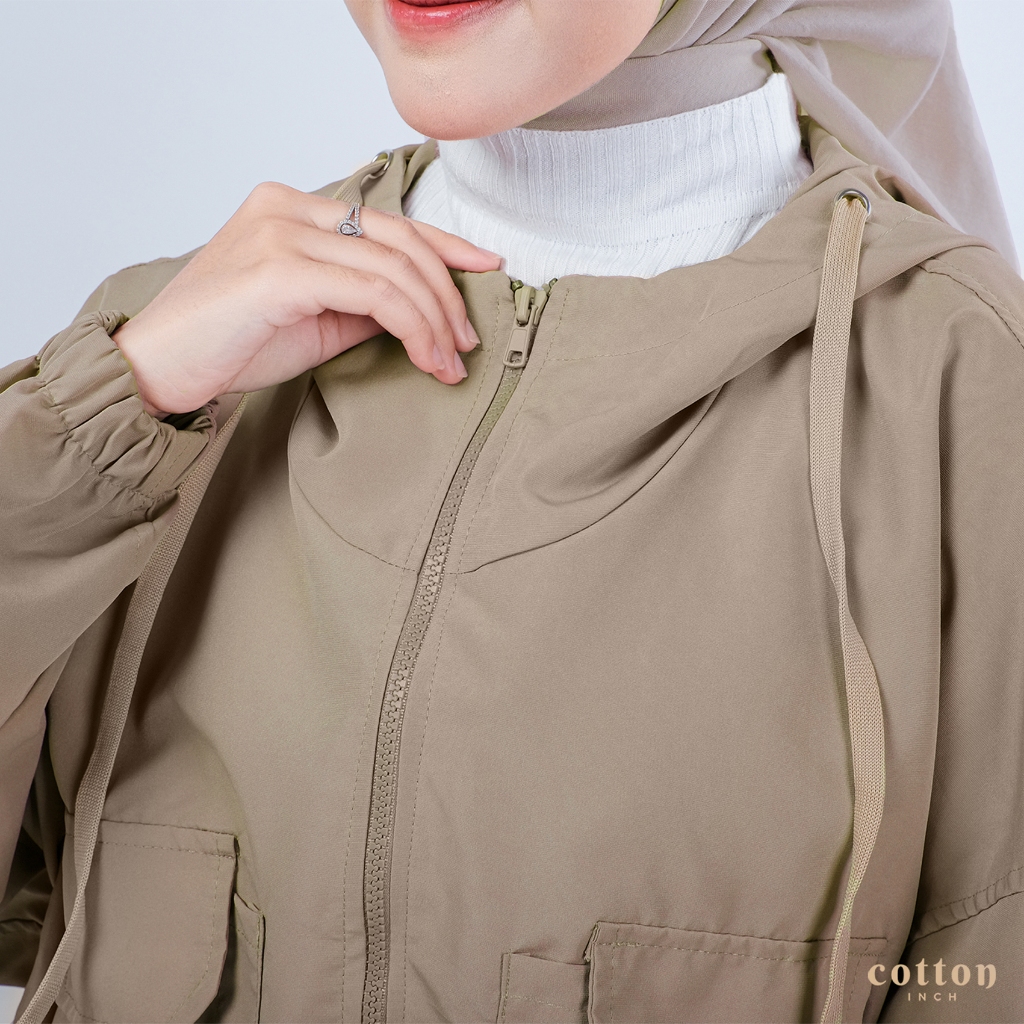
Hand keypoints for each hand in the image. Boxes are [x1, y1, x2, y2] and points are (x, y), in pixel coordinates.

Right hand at [112, 181, 502, 415]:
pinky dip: (411, 326)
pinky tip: (425, 358)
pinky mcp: (280, 270)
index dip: (445, 245)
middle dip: (447, 293)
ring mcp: (282, 234)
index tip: (485, 269)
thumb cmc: (228, 345)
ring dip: (435, 320)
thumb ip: (363, 303)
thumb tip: (421, 312)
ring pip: (393, 268)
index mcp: (292, 208)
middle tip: (467, 342)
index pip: (387, 221)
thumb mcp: (313, 319)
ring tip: (450, 362)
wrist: (158, 369)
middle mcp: (287, 207)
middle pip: (400, 239)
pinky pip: (373, 293)